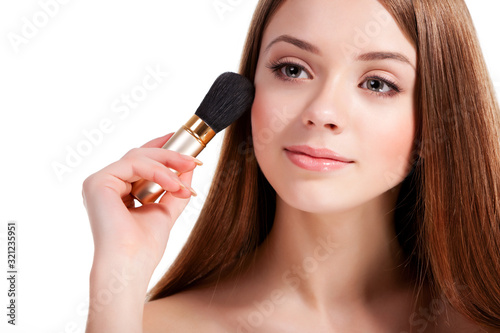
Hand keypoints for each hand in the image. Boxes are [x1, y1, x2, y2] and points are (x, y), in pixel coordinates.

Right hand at [82, 133, 200, 272]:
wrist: (130, 265)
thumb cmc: (144, 246)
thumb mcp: (166, 209)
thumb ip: (175, 187)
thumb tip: (190, 166)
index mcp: (117, 190)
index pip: (139, 161)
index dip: (160, 148)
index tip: (182, 143)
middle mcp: (106, 184)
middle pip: (139, 155)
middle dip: (169, 154)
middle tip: (193, 161)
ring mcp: (99, 182)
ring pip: (138, 156)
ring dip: (167, 164)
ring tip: (185, 181)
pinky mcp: (98, 182)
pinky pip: (132, 164)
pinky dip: (157, 171)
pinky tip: (173, 184)